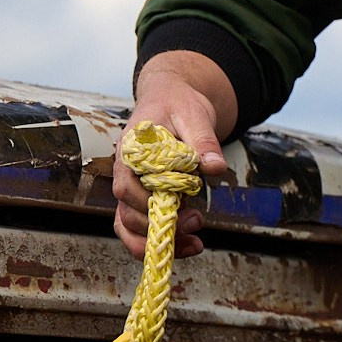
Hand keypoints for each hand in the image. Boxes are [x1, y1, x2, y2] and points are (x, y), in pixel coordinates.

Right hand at [114, 51, 234, 259]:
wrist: (174, 98)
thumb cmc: (178, 103)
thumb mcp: (194, 114)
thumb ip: (203, 140)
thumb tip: (215, 167)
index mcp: (131, 150)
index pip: (126, 186)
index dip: (146, 203)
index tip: (177, 206)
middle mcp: (126, 172)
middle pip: (126, 213)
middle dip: (158, 226)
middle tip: (196, 222)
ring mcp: (134, 187)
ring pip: (129, 226)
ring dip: (158, 241)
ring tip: (195, 244)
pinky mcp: (145, 196)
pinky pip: (141, 226)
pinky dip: (161, 240)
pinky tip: (189, 244)